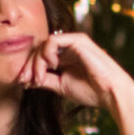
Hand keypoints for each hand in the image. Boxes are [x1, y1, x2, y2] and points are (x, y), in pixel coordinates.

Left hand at [19, 30, 133, 111]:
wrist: (110, 94)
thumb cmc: (91, 91)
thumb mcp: (60, 86)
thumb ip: (44, 80)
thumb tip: (26, 79)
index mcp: (65, 58)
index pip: (41, 57)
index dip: (29, 68)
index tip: (23, 82)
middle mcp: (68, 48)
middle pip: (40, 50)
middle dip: (30, 65)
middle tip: (26, 80)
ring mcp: (73, 43)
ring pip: (44, 44)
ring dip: (37, 61)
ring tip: (40, 77)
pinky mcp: (78, 40)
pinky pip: (53, 40)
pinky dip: (47, 53)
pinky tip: (51, 66)